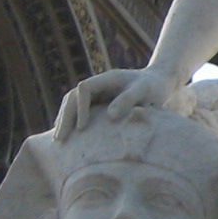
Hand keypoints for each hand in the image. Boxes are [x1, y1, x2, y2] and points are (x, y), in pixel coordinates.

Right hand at [54, 66, 177, 139]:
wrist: (159, 82)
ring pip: (72, 104)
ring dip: (64, 120)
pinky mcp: (99, 102)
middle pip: (72, 97)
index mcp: (106, 78)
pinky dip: (72, 122)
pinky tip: (68, 137)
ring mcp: (97, 93)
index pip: (84, 89)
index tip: (82, 128)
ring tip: (58, 140)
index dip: (80, 108)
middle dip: (65, 117)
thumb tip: (110, 116)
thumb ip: (128, 100)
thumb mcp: (144, 91)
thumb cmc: (154, 86)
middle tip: (59, 139)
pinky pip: (80, 111)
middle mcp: (97, 85)